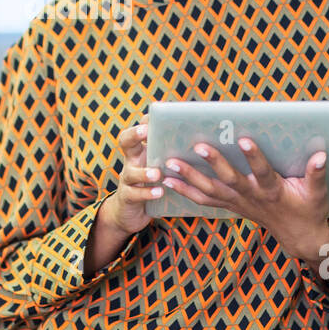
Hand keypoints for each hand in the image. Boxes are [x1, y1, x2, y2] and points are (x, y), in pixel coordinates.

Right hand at [103, 110, 161, 235]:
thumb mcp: (158, 166)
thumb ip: (172, 155)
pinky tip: (159, 192)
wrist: (130, 212)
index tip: (155, 116)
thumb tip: (203, 142)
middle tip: (146, 131)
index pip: (139, 130)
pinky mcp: (127, 197)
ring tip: (157, 173)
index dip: (144, 121)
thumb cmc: (152, 184)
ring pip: (130, 172)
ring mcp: (127, 179)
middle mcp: (131, 161)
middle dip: (134, 135)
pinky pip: (135, 194)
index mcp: (140, 151)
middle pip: (125, 142)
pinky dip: (147, 193)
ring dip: (144, 172)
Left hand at [161, 137, 328, 257]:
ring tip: (169, 164)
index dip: (255, 158)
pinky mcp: (231, 207)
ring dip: (189, 178)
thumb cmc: (309, 211)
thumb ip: (317, 174)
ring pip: (211, 191)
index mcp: (274, 191)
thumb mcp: (318, 194)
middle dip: (213, 163)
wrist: (299, 238)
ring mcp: (239, 204)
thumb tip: (321, 155)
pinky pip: (204, 201)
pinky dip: (186, 192)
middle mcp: (252, 197)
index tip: (244, 139)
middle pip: (230, 180)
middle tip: (197, 146)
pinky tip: (168, 182)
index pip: (263, 173)